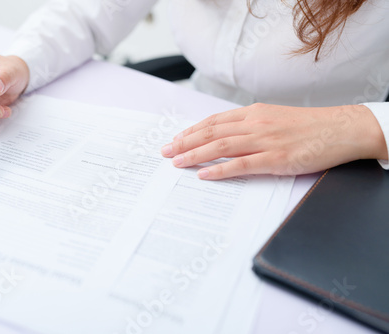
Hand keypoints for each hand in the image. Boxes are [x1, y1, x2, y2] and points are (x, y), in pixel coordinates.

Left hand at [161, 103, 387, 179]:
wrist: (340, 129)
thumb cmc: (308, 126)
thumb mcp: (274, 118)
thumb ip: (250, 125)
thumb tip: (227, 135)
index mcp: (254, 114)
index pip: (214, 121)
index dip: (192, 131)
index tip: (175, 139)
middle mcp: (255, 124)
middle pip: (211, 132)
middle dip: (184, 142)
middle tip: (165, 152)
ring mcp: (264, 141)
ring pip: (221, 146)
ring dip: (195, 154)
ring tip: (176, 162)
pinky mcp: (276, 158)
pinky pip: (241, 164)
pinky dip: (220, 169)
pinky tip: (204, 175)